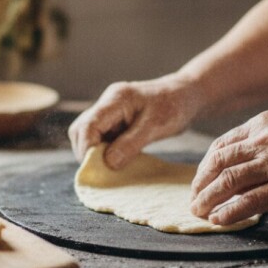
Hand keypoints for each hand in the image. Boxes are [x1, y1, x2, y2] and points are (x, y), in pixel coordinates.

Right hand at [68, 74, 203, 168]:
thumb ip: (130, 144)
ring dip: (95, 152)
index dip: (88, 149)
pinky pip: (101, 137)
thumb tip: (108, 163)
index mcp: (116, 99)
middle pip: (81, 129)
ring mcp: (110, 111)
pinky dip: (104, 150)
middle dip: (87, 152)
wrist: (186, 95)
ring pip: (88, 134)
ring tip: (109, 167)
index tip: (97, 169)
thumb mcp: (155, 127)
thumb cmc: (175, 106)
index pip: (88, 125)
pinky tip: (116, 160)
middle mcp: (108, 103)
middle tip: (102, 171)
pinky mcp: (115, 120)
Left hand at [190, 111, 267, 224]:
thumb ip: (265, 148)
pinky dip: (229, 212)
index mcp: (265, 124)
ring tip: (199, 211)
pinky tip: (219, 220)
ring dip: (207, 199)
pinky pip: (248, 201)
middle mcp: (265, 139)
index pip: (222, 145)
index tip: (200, 179)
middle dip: (200, 183)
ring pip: (227, 181)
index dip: (205, 165)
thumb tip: (242, 172)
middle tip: (194, 199)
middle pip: (218, 162)